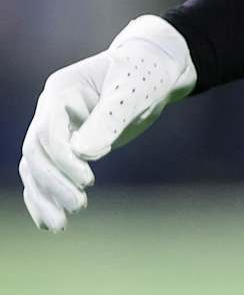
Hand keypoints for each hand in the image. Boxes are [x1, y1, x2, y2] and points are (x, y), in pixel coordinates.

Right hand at [19, 17, 195, 232]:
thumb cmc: (146, 74)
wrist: (157, 68)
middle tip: (80, 205)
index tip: (88, 180)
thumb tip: (84, 153)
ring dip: (44, 196)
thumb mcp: (133, 92)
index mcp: (62, 89)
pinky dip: (45, 196)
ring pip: (35, 166)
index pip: (49, 131)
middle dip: (53, 182)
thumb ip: (110, 119)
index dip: (63, 159)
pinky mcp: (68, 146)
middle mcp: (52, 109)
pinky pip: (46, 173)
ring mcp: (58, 128)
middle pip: (36, 151)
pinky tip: (51, 221)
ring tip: (59, 226)